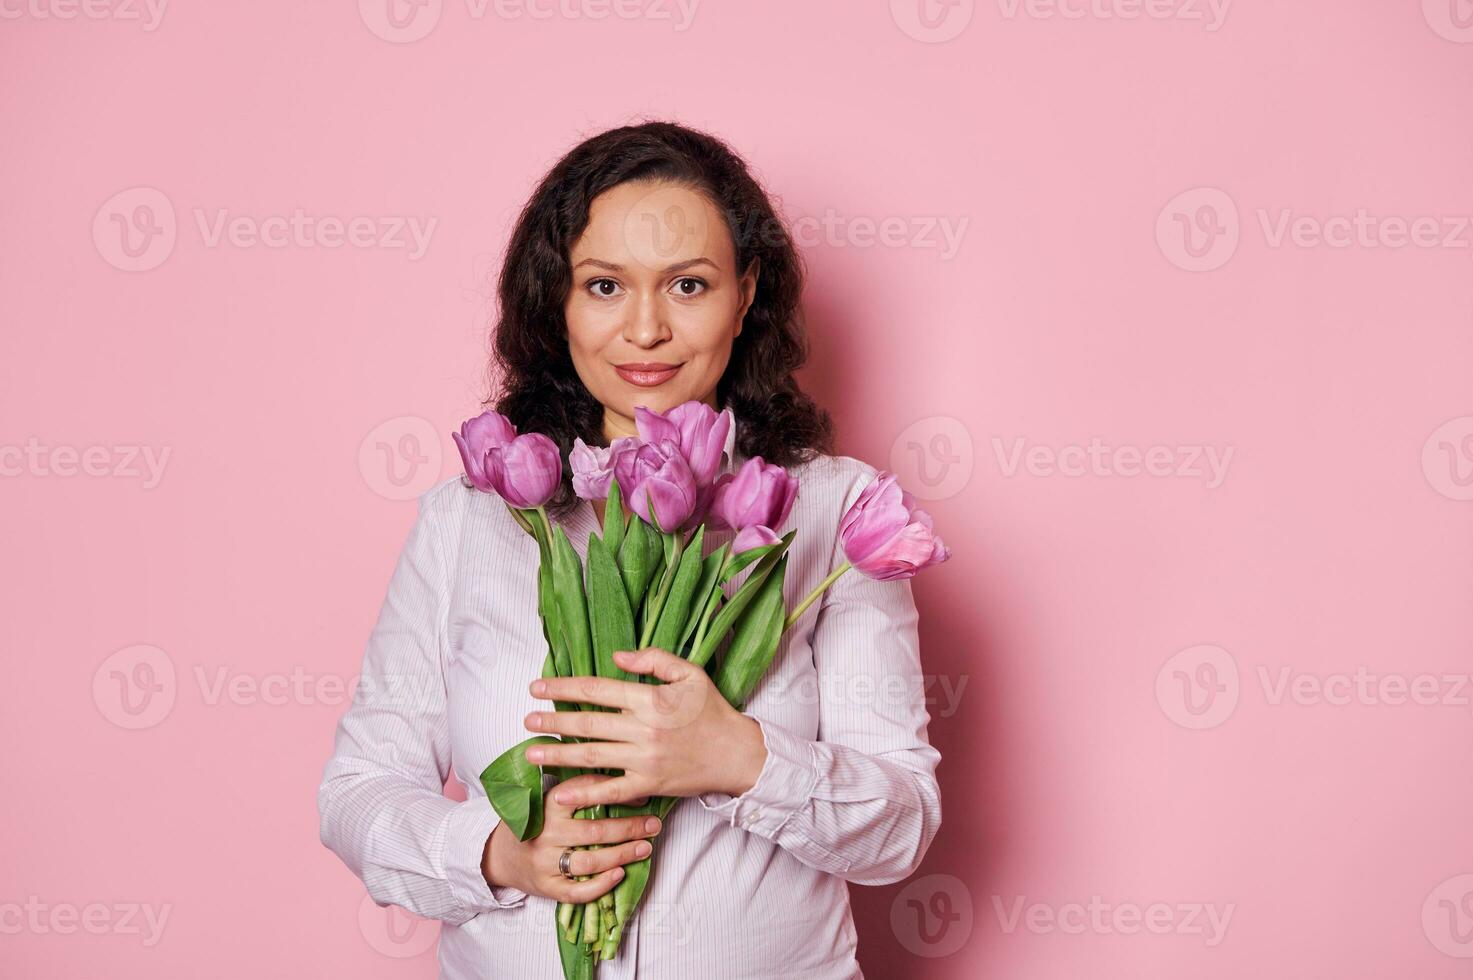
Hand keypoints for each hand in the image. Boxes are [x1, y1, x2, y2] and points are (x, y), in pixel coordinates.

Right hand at [481, 773, 662, 902]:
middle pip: (594, 831)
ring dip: (622, 855)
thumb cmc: (535, 823)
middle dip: (629, 827)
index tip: (643, 793)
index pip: (584, 793)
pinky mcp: (547, 887)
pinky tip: (620, 874)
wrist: (500, 855)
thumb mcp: (549, 799)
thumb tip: (622, 776)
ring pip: (590, 861)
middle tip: (653, 824)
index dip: (615, 791)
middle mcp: (546, 833)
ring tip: (645, 848)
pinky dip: (601, 885)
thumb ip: (578, 790)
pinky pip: (578, 891)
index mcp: (548, 805)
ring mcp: (546, 862)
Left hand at [522, 647, 768, 808]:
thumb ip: (654, 659)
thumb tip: (616, 656)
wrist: (736, 753)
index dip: (564, 687)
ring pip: (592, 756)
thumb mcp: (689, 673)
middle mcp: (643, 729)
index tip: (538, 688)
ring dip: (558, 754)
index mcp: (650, 699)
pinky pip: (611, 790)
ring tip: (530, 752)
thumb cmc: (712, 710)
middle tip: (526, 720)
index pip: (598, 690)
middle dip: (552, 721)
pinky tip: (561, 793)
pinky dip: (585, 793)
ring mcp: (644, 759)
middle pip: (588, 723)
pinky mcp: (649, 784)